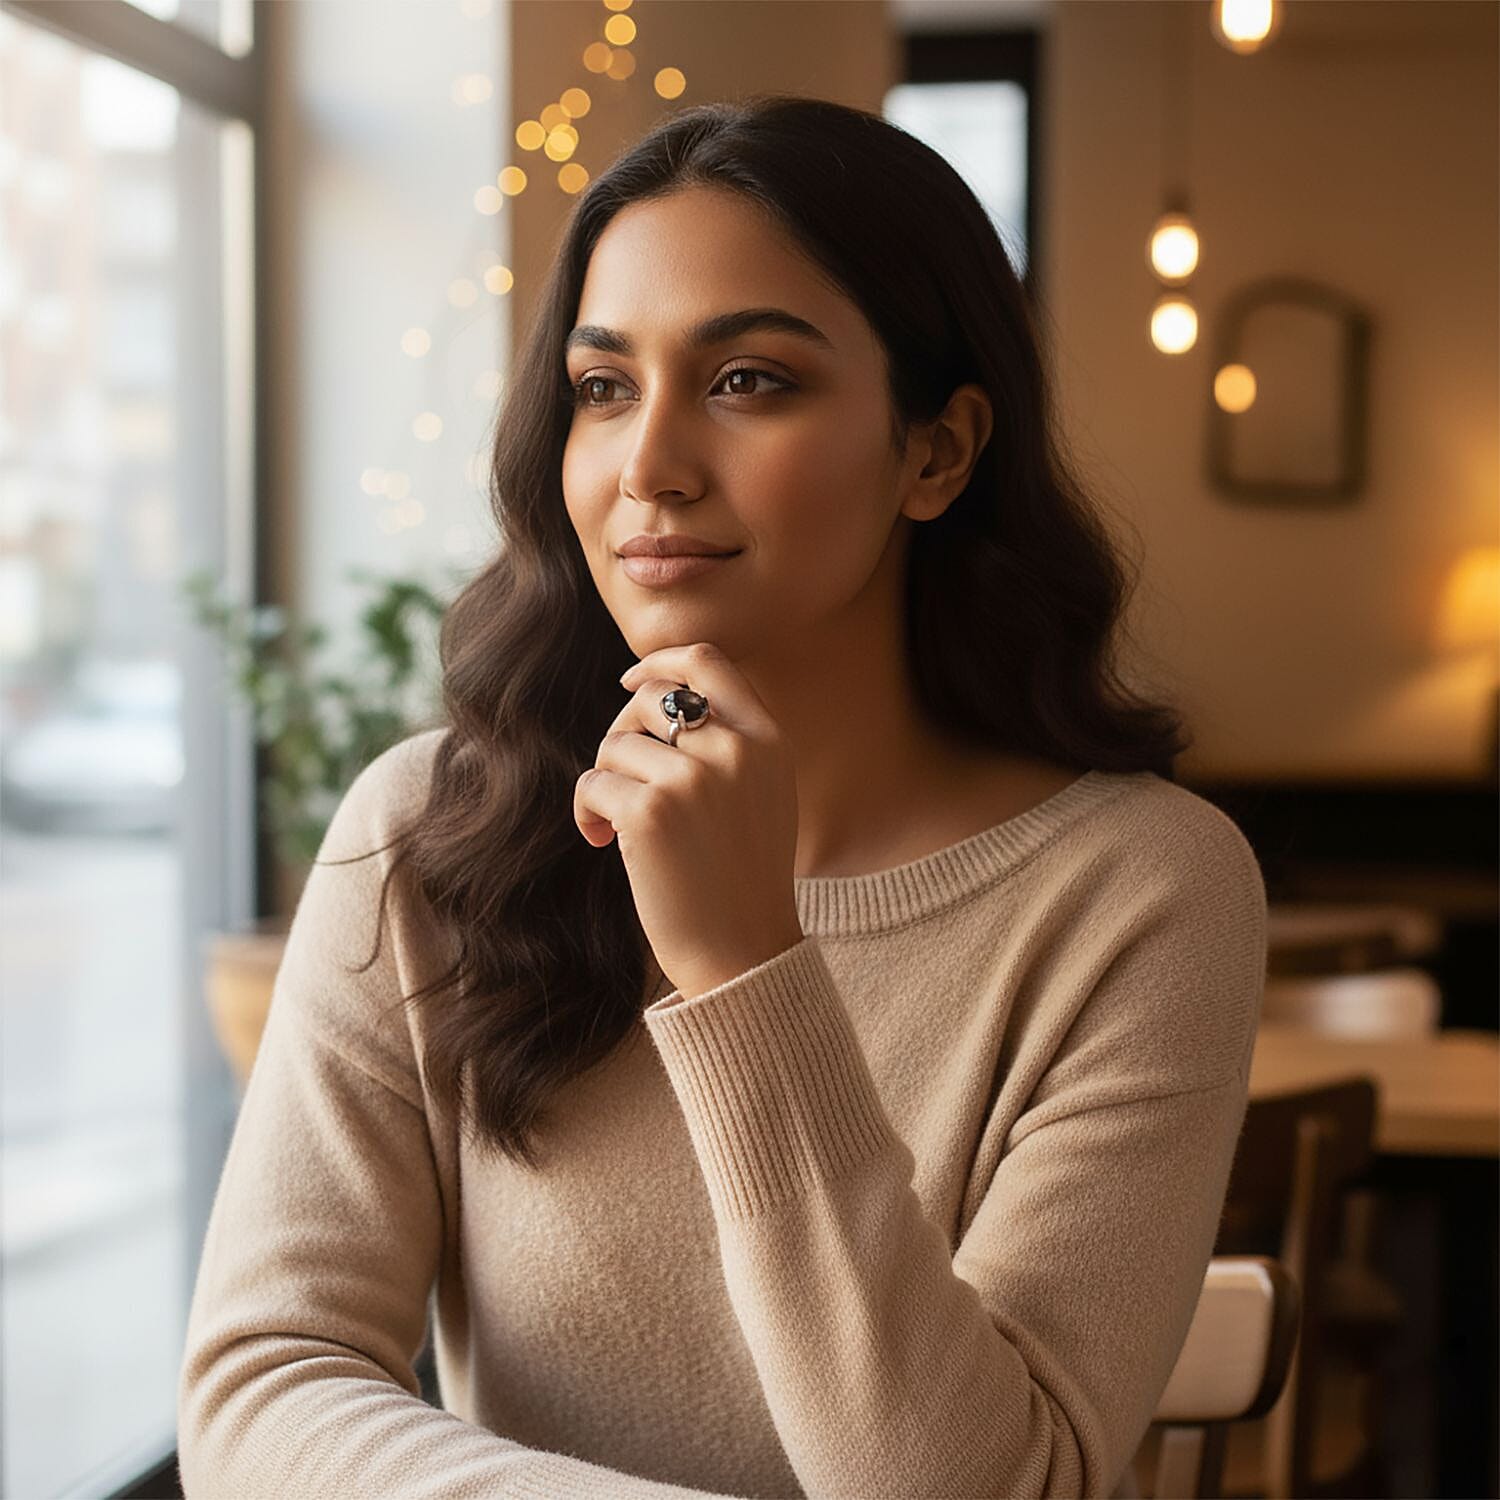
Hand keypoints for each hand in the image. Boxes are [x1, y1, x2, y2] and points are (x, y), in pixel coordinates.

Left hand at [574, 641, 803, 1000]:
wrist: (744, 952)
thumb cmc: (743, 879)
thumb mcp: (763, 796)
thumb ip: (730, 743)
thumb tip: (655, 695)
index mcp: (768, 741)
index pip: (708, 662)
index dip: (659, 662)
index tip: (629, 681)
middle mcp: (735, 751)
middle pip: (652, 699)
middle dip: (622, 731)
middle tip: (621, 777)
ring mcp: (693, 779)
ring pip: (617, 745)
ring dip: (608, 782)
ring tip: (621, 824)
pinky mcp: (651, 812)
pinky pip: (594, 783)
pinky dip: (587, 810)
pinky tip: (602, 839)